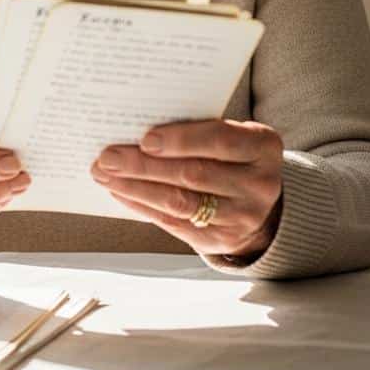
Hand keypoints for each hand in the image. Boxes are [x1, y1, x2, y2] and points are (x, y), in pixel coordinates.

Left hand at [90, 118, 283, 259]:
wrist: (257, 201)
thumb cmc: (232, 154)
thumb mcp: (231, 134)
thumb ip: (197, 129)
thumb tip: (138, 129)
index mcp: (263, 147)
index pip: (220, 140)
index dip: (181, 140)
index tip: (145, 139)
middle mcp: (259, 184)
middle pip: (194, 174)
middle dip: (145, 166)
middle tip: (108, 157)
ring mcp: (243, 217)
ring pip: (181, 202)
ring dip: (137, 188)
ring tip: (106, 174)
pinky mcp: (221, 240)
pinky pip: (175, 224)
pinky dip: (143, 206)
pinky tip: (121, 192)